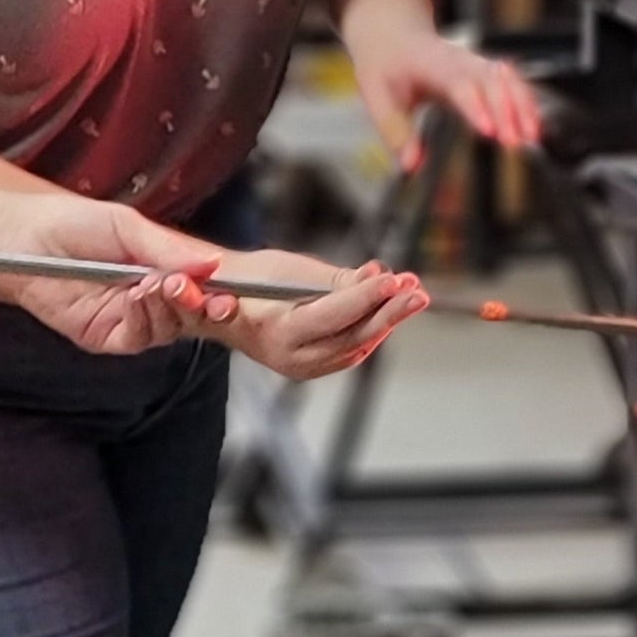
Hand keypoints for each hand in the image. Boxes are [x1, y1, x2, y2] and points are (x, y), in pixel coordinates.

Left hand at [0, 192, 238, 354]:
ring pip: (166, 328)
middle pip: (190, 314)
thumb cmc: (68, 223)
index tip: (230, 291)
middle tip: (194, 289)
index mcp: (159, 267)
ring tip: (160, 284)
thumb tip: (214, 263)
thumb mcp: (123, 225)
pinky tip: (138, 297)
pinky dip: (143, 319)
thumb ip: (166, 247)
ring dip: (169, 309)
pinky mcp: (103, 335)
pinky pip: (135, 338)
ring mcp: (126, 319)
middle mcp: (148, 297)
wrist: (16, 237)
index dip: (219, 292)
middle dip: (199, 304)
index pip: (200, 287)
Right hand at [203, 249, 427, 380]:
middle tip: (416, 291)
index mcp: (274, 329)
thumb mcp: (285, 269)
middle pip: (351, 337)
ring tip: (412, 295)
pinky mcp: (312, 367)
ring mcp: (301, 367)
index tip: (393, 279)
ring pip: (356, 347)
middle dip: (388, 312)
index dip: (365, 296)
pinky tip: (390, 309)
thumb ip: (333, 279)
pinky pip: (351, 351)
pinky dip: (372, 330)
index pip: (331, 314)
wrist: (219, 306)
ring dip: (386, 320)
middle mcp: (289, 356)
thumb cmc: (248, 281)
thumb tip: (377, 277)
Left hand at [353, 29, 540, 168]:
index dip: (476, 106)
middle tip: (514, 142)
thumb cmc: (386, 65)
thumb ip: (395, 131)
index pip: (459, 84)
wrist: (394, 36)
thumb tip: (410, 166)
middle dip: (507, 111)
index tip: (488, 131)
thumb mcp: (378, 96)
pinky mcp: (486, 71)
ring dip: (522, 107)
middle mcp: (461, 61)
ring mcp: (477, 64)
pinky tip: (533, 126)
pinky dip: (526, 102)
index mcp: (433, 65)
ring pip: (509, 80)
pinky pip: (513, 83)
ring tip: (531, 137)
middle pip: (491, 81)